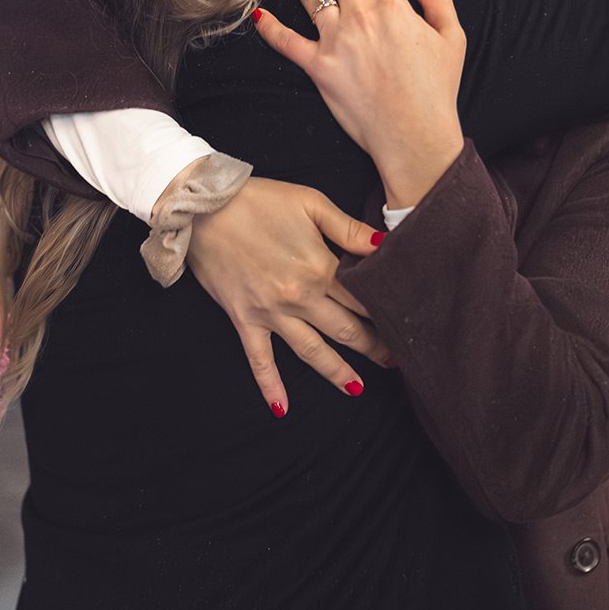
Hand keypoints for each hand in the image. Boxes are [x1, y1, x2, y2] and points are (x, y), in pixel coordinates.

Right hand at [184, 177, 391, 415]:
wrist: (202, 208)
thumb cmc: (257, 200)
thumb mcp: (309, 202)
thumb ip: (349, 228)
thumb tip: (386, 244)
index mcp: (320, 267)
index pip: (364, 298)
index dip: (387, 312)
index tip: (406, 323)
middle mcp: (299, 297)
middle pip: (346, 330)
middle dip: (374, 347)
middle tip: (395, 361)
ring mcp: (271, 313)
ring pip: (312, 351)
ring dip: (338, 372)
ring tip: (358, 387)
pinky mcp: (244, 319)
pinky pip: (259, 360)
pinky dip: (270, 386)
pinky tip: (281, 409)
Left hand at [256, 0, 466, 207]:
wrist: (413, 132)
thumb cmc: (436, 89)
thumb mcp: (452, 39)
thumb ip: (440, 2)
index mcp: (394, 7)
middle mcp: (361, 17)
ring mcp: (335, 40)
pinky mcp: (317, 66)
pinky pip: (285, 41)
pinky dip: (270, 27)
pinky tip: (259, 17)